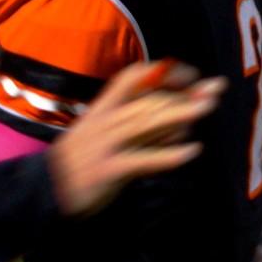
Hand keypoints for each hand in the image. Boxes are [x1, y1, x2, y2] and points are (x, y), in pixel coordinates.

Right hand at [47, 61, 224, 216]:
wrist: (44, 189)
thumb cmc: (81, 160)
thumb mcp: (102, 132)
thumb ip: (136, 123)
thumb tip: (179, 116)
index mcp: (103, 108)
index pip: (134, 78)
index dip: (162, 72)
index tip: (191, 73)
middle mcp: (105, 121)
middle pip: (148, 100)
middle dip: (185, 93)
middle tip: (216, 87)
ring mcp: (106, 145)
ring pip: (146, 123)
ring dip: (180, 114)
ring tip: (208, 108)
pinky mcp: (108, 170)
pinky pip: (142, 160)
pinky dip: (168, 156)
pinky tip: (192, 152)